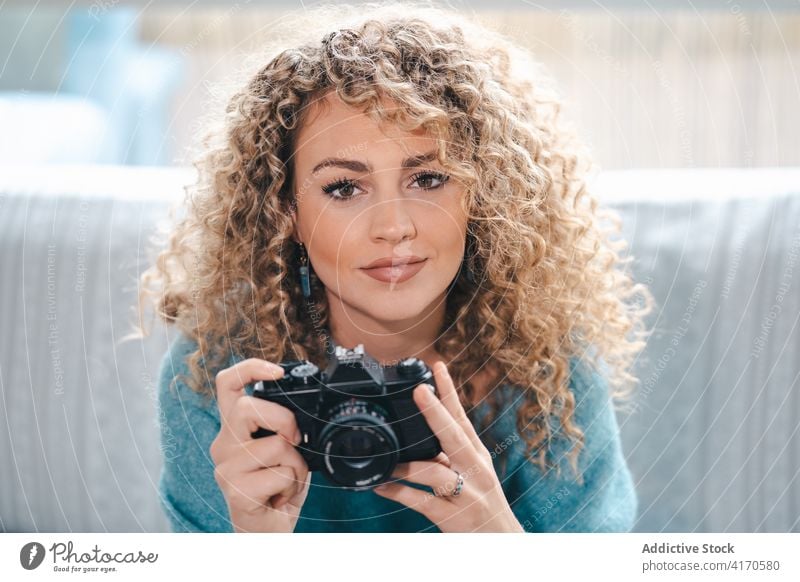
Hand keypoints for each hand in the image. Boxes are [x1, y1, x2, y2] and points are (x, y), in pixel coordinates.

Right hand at [209, 358, 310, 532]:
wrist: (268, 531)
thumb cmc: (277, 487)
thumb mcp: (282, 449)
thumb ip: (282, 427)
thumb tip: (304, 412)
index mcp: (234, 429)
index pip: (227, 384)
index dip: (250, 368)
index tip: (277, 371)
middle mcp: (223, 445)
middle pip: (247, 408)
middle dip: (284, 420)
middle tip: (295, 441)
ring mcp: (226, 469)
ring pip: (274, 444)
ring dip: (297, 463)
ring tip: (289, 479)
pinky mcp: (236, 492)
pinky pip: (279, 475)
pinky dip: (293, 485)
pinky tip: (282, 497)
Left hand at [373, 361, 523, 531]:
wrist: (502, 543)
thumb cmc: (482, 505)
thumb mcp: (473, 474)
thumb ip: (450, 455)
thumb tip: (419, 436)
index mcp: (476, 455)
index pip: (462, 417)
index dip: (449, 391)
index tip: (436, 366)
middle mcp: (475, 469)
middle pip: (454, 435)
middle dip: (436, 412)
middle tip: (419, 390)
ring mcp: (468, 493)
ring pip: (435, 471)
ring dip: (406, 465)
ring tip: (386, 460)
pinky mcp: (456, 518)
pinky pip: (422, 501)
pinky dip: (399, 492)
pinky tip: (381, 486)